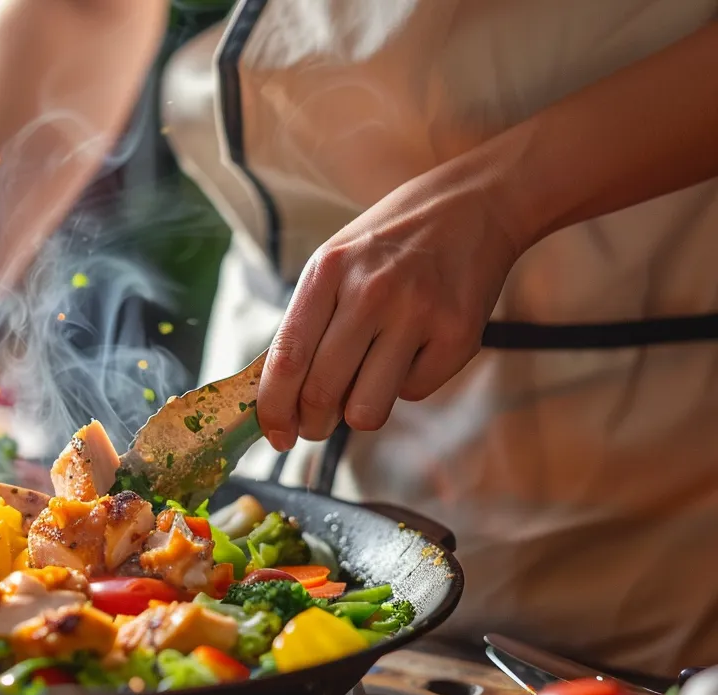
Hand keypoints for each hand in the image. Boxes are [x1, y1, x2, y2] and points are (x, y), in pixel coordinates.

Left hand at [257, 165, 523, 448]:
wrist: (475, 204)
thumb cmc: (390, 243)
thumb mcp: (335, 262)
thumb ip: (307, 323)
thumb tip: (279, 399)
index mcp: (327, 272)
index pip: (287, 359)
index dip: (274, 409)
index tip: (274, 436)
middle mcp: (370, 291)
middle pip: (322, 393)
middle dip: (313, 425)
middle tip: (316, 426)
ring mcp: (417, 312)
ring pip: (367, 409)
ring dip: (359, 413)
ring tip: (367, 385)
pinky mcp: (459, 334)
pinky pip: (415, 392)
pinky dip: (407, 384)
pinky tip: (415, 348)